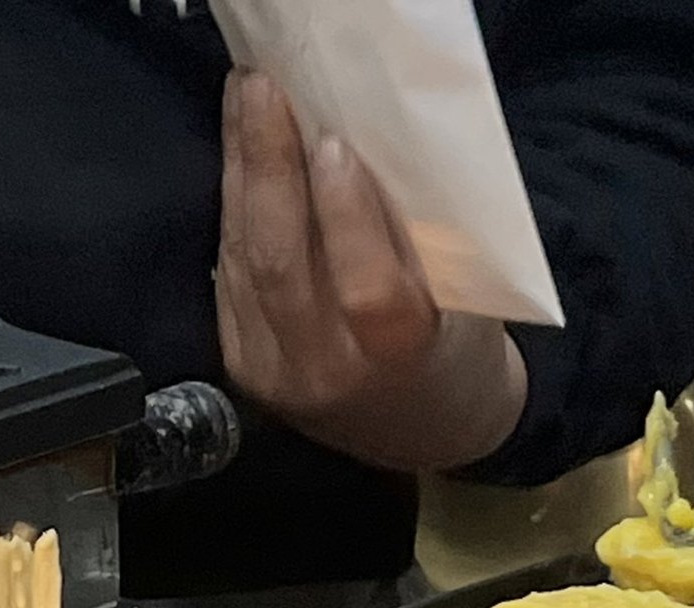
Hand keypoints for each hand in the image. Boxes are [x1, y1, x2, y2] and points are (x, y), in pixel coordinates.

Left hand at [216, 70, 527, 473]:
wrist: (417, 431)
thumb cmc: (451, 347)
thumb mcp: (464, 299)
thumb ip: (419, 240)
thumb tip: (363, 144)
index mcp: (401, 359)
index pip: (366, 290)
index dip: (346, 215)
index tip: (333, 142)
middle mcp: (329, 373)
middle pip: (281, 265)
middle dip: (268, 168)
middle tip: (264, 91)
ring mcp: (278, 374)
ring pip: (245, 262)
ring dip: (240, 174)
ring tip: (246, 102)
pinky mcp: (244, 366)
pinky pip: (230, 276)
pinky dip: (235, 210)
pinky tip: (241, 158)